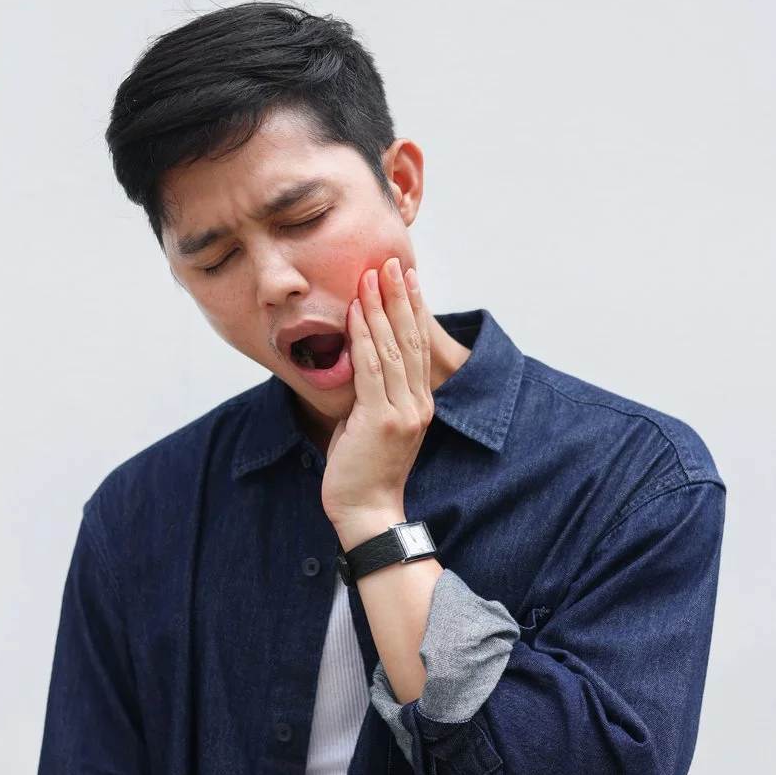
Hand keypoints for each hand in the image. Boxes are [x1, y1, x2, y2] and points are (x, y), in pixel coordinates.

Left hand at [322, 256, 433, 549]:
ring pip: (393, 349)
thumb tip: (358, 361)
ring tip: (373, 275)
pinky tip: (356, 313)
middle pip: (411, 339)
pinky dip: (364, 338)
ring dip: (380, 308)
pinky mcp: (382, 421)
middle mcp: (418, 403)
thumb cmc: (363, 472)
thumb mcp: (371, 425)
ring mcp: (403, 412)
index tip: (404, 278)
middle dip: (399, 297)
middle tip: (391, 261)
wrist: (366, 512)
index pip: (418, 347)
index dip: (411, 309)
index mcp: (419, 403)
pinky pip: (372, 371)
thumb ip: (372, 394)